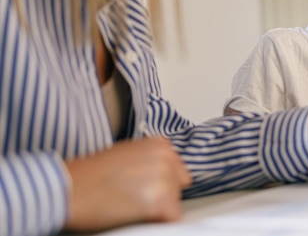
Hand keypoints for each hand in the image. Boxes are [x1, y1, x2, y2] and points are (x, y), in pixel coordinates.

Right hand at [64, 137, 190, 231]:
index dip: (160, 183)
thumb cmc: (90, 174)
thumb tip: (162, 177)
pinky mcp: (161, 201)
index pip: (176, 171)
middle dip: (162, 195)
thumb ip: (150, 161)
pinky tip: (135, 216)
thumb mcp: (127, 154)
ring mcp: (166, 178)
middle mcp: (167, 157)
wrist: (70, 188)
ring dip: (157, 209)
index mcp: (160, 145)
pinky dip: (156, 222)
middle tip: (133, 199)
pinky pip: (172, 218)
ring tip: (128, 205)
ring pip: (174, 203)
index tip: (142, 188)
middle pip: (178, 187)